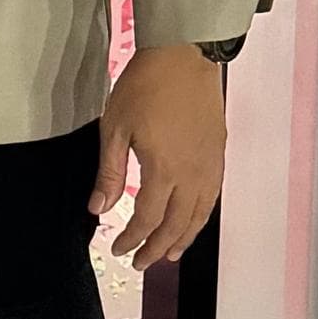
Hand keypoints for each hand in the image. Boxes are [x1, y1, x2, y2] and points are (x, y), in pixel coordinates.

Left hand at [93, 43, 225, 267]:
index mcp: (163, 169)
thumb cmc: (145, 86)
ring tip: (169, 255)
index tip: (118, 249)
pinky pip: (213, 196)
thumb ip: (109, 172)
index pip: (147, 218)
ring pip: (199, 215)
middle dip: (157, 248)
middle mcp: (192, 174)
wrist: (185, 55)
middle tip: (141, 262)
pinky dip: (201, 217)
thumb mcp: (115, 127)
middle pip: (176, 224)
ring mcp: (210, 165)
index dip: (132, 239)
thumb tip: (98, 210)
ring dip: (183, 239)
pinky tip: (192, 222)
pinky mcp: (219, 153)